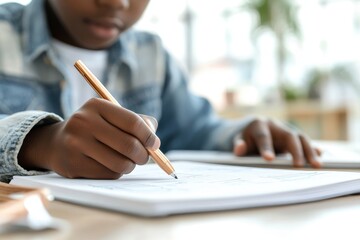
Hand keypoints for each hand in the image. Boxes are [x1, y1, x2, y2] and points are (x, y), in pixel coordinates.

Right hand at [18, 98, 159, 178]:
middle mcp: (84, 122)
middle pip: (128, 144)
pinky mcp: (73, 165)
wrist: (56, 143)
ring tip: (128, 162)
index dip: (148, 136)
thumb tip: (154, 139)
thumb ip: (136, 122)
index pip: (133, 122)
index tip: (154, 144)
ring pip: (120, 163)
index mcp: (97, 106)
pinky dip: (116, 172)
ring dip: (130, 165)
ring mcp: (76, 144)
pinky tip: (111, 165)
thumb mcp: (110, 116)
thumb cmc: (94, 129)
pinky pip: (108, 174)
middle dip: (143, 155)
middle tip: (144, 157)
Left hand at [233, 118, 321, 167]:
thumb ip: (238, 145)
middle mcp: (275, 125)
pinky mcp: (292, 137)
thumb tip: (240, 148)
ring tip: (316, 165)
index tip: (269, 159)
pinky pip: (304, 142)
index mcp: (259, 124)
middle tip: (300, 165)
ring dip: (309, 151)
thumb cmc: (243, 136)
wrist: (249, 128)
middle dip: (296, 150)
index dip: (266, 147)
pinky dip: (312, 148)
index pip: (263, 136)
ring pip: (300, 138)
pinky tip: (320, 156)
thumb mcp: (236, 140)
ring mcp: (285, 130)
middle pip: (289, 135)